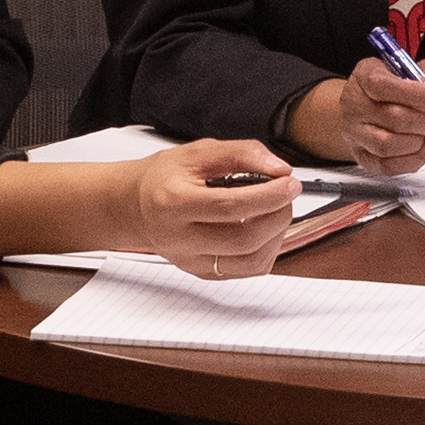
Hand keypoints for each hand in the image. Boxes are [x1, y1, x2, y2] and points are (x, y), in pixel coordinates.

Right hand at [131, 139, 305, 279]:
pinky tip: (264, 230)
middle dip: (278, 215)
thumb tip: (278, 169)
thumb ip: (239, 153)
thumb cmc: (164, 178)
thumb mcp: (197, 152)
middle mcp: (180, 237)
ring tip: (276, 211)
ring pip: (251, 261)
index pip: (230, 206)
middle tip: (287, 195)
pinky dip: (267, 250)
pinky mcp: (202, 272)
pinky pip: (248, 270)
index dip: (268, 196)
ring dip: (277, 235)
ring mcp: (191, 260)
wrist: (135, 207)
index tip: (288, 182)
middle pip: (243, 239)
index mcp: (173, 201)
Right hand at [296, 52, 424, 172]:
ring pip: (387, 145)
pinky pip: (386, 167)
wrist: (369, 103)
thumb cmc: (398, 85)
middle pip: (393, 117)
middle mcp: (355, 103)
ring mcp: (355, 131)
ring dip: (416, 142)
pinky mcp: (361, 155)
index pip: (384, 85)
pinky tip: (421, 149)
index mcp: (366, 75)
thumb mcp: (424, 72)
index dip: (416, 94)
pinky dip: (412, 161)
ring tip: (423, 133)